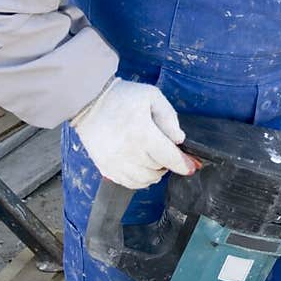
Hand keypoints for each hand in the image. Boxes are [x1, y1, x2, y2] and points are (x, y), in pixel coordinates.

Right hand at [71, 79, 196, 189]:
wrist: (88, 102)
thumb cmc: (123, 97)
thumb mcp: (152, 96)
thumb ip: (169, 117)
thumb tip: (178, 139)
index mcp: (142, 133)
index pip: (169, 157)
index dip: (184, 164)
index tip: (192, 166)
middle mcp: (128, 152)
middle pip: (158, 169)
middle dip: (167, 162)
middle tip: (165, 150)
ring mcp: (115, 162)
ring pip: (144, 180)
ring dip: (154, 173)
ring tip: (154, 159)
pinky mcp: (105, 167)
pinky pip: (129, 183)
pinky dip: (140, 179)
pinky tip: (141, 167)